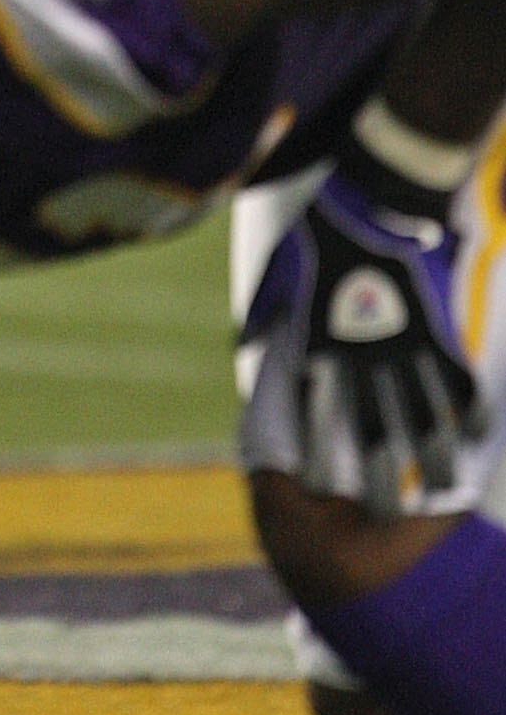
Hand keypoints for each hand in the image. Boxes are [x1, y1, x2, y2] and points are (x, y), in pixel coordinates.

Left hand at [243, 168, 483, 515]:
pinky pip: (457, 379)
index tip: (317, 492)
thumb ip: (261, 316)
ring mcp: (404, 344)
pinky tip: (473, 437)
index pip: (314, 415)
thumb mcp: (276, 271)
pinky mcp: (437, 326)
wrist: (371, 194)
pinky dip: (467, 410)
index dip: (316, 455)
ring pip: (425, 417)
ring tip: (441, 493)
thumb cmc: (318, 231)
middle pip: (375, 432)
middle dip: (381, 481)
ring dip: (433, 459)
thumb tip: (240, 349)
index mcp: (317, 342)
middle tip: (386, 519)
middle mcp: (361, 355)